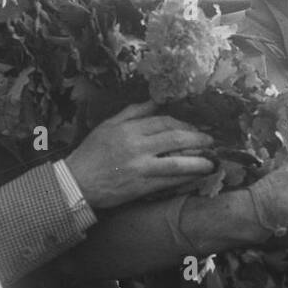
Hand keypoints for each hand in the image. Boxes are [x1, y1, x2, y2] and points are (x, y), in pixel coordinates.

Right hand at [64, 101, 215, 208]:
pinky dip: (185, 178)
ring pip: (177, 161)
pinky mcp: (141, 186)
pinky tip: (197, 176)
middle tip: (210, 141)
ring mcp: (140, 167)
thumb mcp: (108, 125)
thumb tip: (155, 101)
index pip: (163, 121)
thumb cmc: (91, 153)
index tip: (193, 128)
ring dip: (198, 161)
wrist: (75, 182)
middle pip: (175, 138)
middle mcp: (137, 146)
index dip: (183, 124)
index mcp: (129, 129)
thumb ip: (132, 112)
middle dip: (197, 139)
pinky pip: (169, 181)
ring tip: (212, 161)